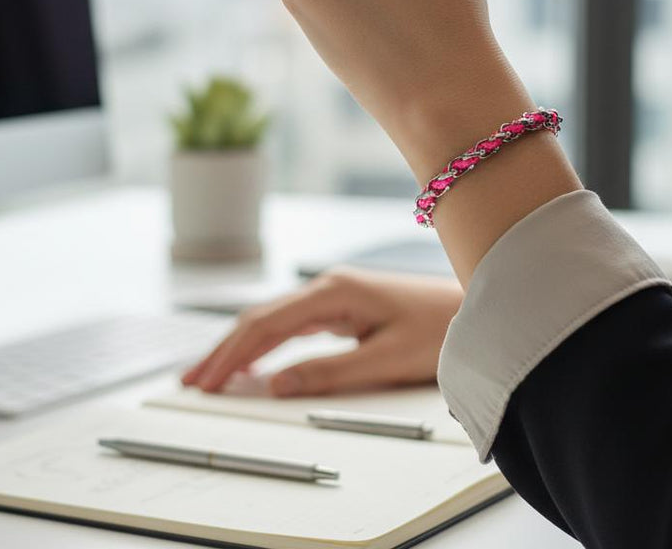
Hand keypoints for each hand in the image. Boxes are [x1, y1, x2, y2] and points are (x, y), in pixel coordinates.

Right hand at [180, 267, 463, 396]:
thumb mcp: (386, 358)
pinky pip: (291, 325)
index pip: (265, 326)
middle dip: (223, 351)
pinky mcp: (343, 307)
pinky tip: (252, 361)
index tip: (206, 381)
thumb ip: (329, 372)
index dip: (231, 356)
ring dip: (239, 348)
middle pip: (260, 319)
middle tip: (192, 381)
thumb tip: (276, 384)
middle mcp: (328, 288)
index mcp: (334, 293)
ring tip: (210, 374)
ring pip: (272, 321)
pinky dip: (264, 344)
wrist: (478, 304)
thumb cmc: (442, 328)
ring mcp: (334, 295)